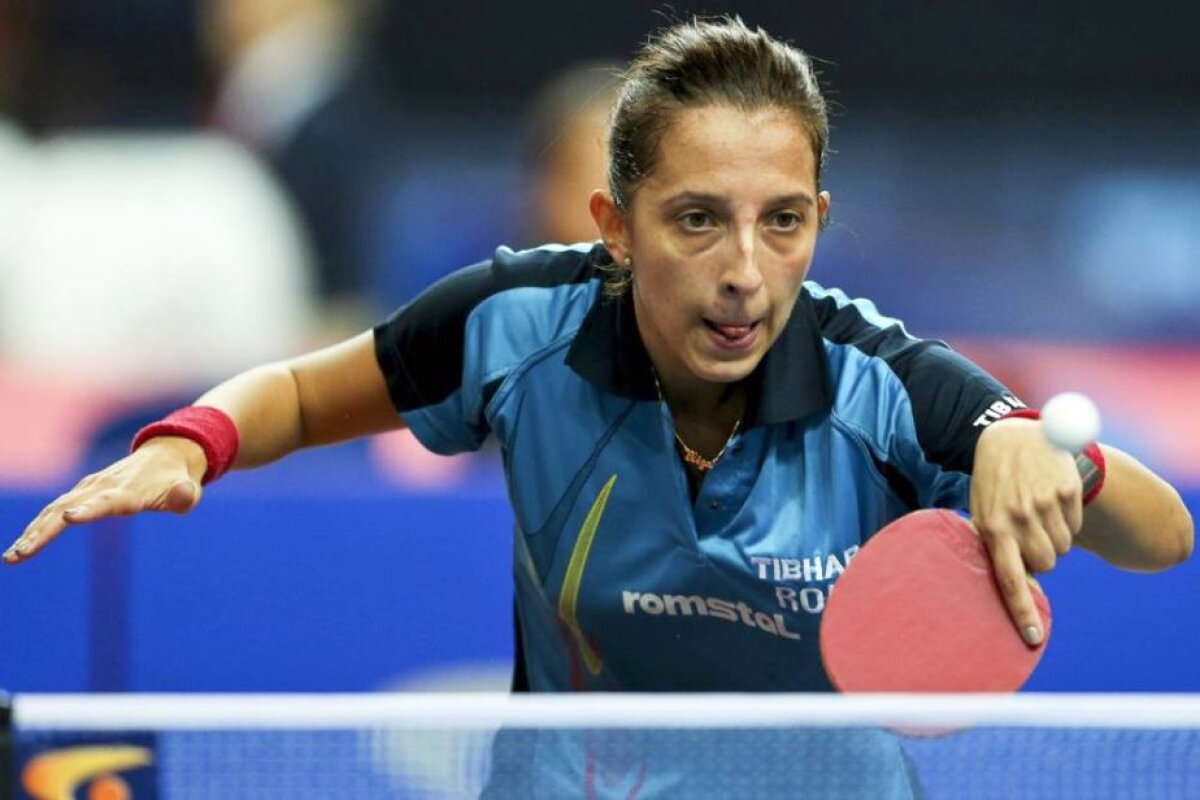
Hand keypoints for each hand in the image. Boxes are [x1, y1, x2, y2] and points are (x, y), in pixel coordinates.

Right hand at [4, 437, 207, 563]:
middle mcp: (105, 486)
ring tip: (13, 557)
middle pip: (69, 508)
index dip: (89, 510)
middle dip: (44, 532)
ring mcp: (90, 487)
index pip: (108, 501)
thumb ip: (185, 496)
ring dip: (33, 533)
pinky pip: (53, 510)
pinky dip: (36, 526)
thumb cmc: (179, 479)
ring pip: (54, 510)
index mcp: (131, 490)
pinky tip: (21, 547)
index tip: (68, 518)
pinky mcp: (82, 491)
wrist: (167, 453)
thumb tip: (183, 495)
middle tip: (21, 555)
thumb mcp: (189, 489)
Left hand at [971, 418, 1082, 645]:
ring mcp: (1045, 503)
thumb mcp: (983, 513)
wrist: (1011, 437)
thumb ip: (995, 548)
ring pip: (1064, 547)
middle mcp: (1018, 517)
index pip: (1009, 578)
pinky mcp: (1067, 490)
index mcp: (991, 527)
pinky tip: (1050, 498)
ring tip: (1036, 511)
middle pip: (1046, 564)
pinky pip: (1076, 525)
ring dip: (1054, 536)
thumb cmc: (994, 485)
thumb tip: (1018, 588)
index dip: (1022, 610)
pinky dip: (1067, 519)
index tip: (1033, 638)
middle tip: (1029, 533)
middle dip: (1041, 557)